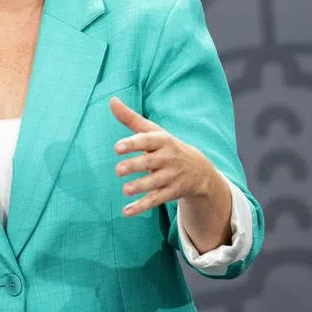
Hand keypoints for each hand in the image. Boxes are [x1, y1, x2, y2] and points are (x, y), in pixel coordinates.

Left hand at [109, 96, 217, 217]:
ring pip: (154, 183)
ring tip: (125, 190)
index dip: (133, 143)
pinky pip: (155, 200)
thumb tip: (112, 100)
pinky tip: (126, 212)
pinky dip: (141, 207)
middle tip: (118, 170)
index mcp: (162, 140)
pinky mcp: (171, 192)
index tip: (117, 147)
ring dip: (140, 187)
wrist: (199, 169)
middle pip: (150, 162)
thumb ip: (131, 118)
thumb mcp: (153, 131)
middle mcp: (167, 158)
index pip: (147, 140)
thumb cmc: (166, 147)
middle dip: (135, 166)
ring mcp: (170, 176)